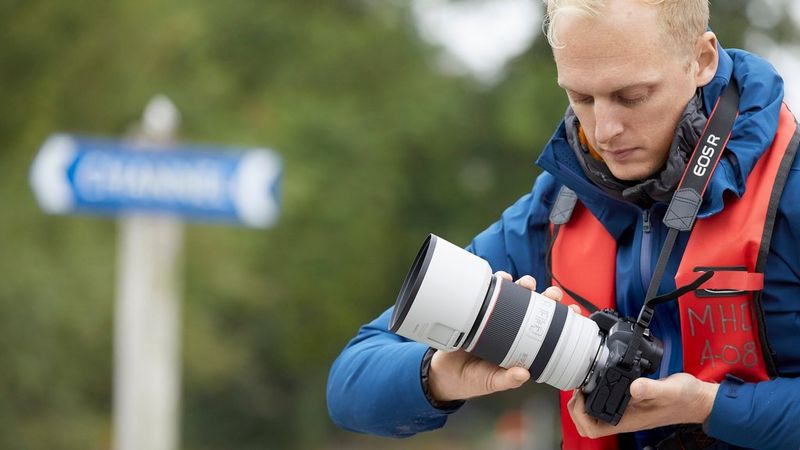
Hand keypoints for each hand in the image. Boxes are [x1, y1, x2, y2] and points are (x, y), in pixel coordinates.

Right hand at [427, 272, 564, 401]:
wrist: (445, 375)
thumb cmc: (474, 379)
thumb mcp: (493, 382)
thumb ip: (507, 380)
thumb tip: (523, 374)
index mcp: (521, 345)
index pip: (546, 329)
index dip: (560, 318)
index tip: (572, 310)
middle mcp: (512, 329)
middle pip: (534, 307)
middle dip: (546, 297)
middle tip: (552, 294)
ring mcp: (495, 318)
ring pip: (515, 296)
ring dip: (524, 285)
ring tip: (527, 284)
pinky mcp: (478, 312)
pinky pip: (490, 294)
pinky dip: (498, 284)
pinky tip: (503, 280)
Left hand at [567, 372, 719, 437]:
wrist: (698, 399)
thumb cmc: (685, 398)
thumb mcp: (669, 390)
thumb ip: (650, 388)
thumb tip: (633, 387)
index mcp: (628, 420)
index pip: (592, 429)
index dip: (580, 413)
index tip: (581, 393)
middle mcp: (623, 418)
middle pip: (587, 425)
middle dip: (576, 409)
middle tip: (578, 389)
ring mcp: (625, 412)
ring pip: (593, 416)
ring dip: (583, 403)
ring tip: (583, 385)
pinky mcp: (628, 403)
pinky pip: (604, 404)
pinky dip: (595, 395)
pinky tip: (597, 381)